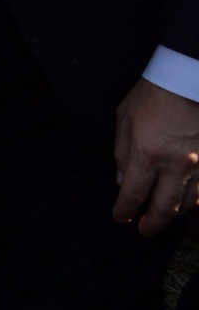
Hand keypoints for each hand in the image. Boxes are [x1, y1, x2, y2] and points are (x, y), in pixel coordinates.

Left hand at [113, 77, 198, 234]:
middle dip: (151, 223)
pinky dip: (193, 202)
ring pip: (188, 203)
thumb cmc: (152, 95)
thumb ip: (123, 154)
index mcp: (147, 154)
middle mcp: (175, 164)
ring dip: (173, 215)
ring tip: (162, 218)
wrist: (188, 79)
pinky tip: (185, 204)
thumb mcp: (125, 120)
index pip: (133, 194)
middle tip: (142, 230)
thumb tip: (123, 181)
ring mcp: (198, 165)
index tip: (120, 217)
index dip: (125, 210)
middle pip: (163, 207)